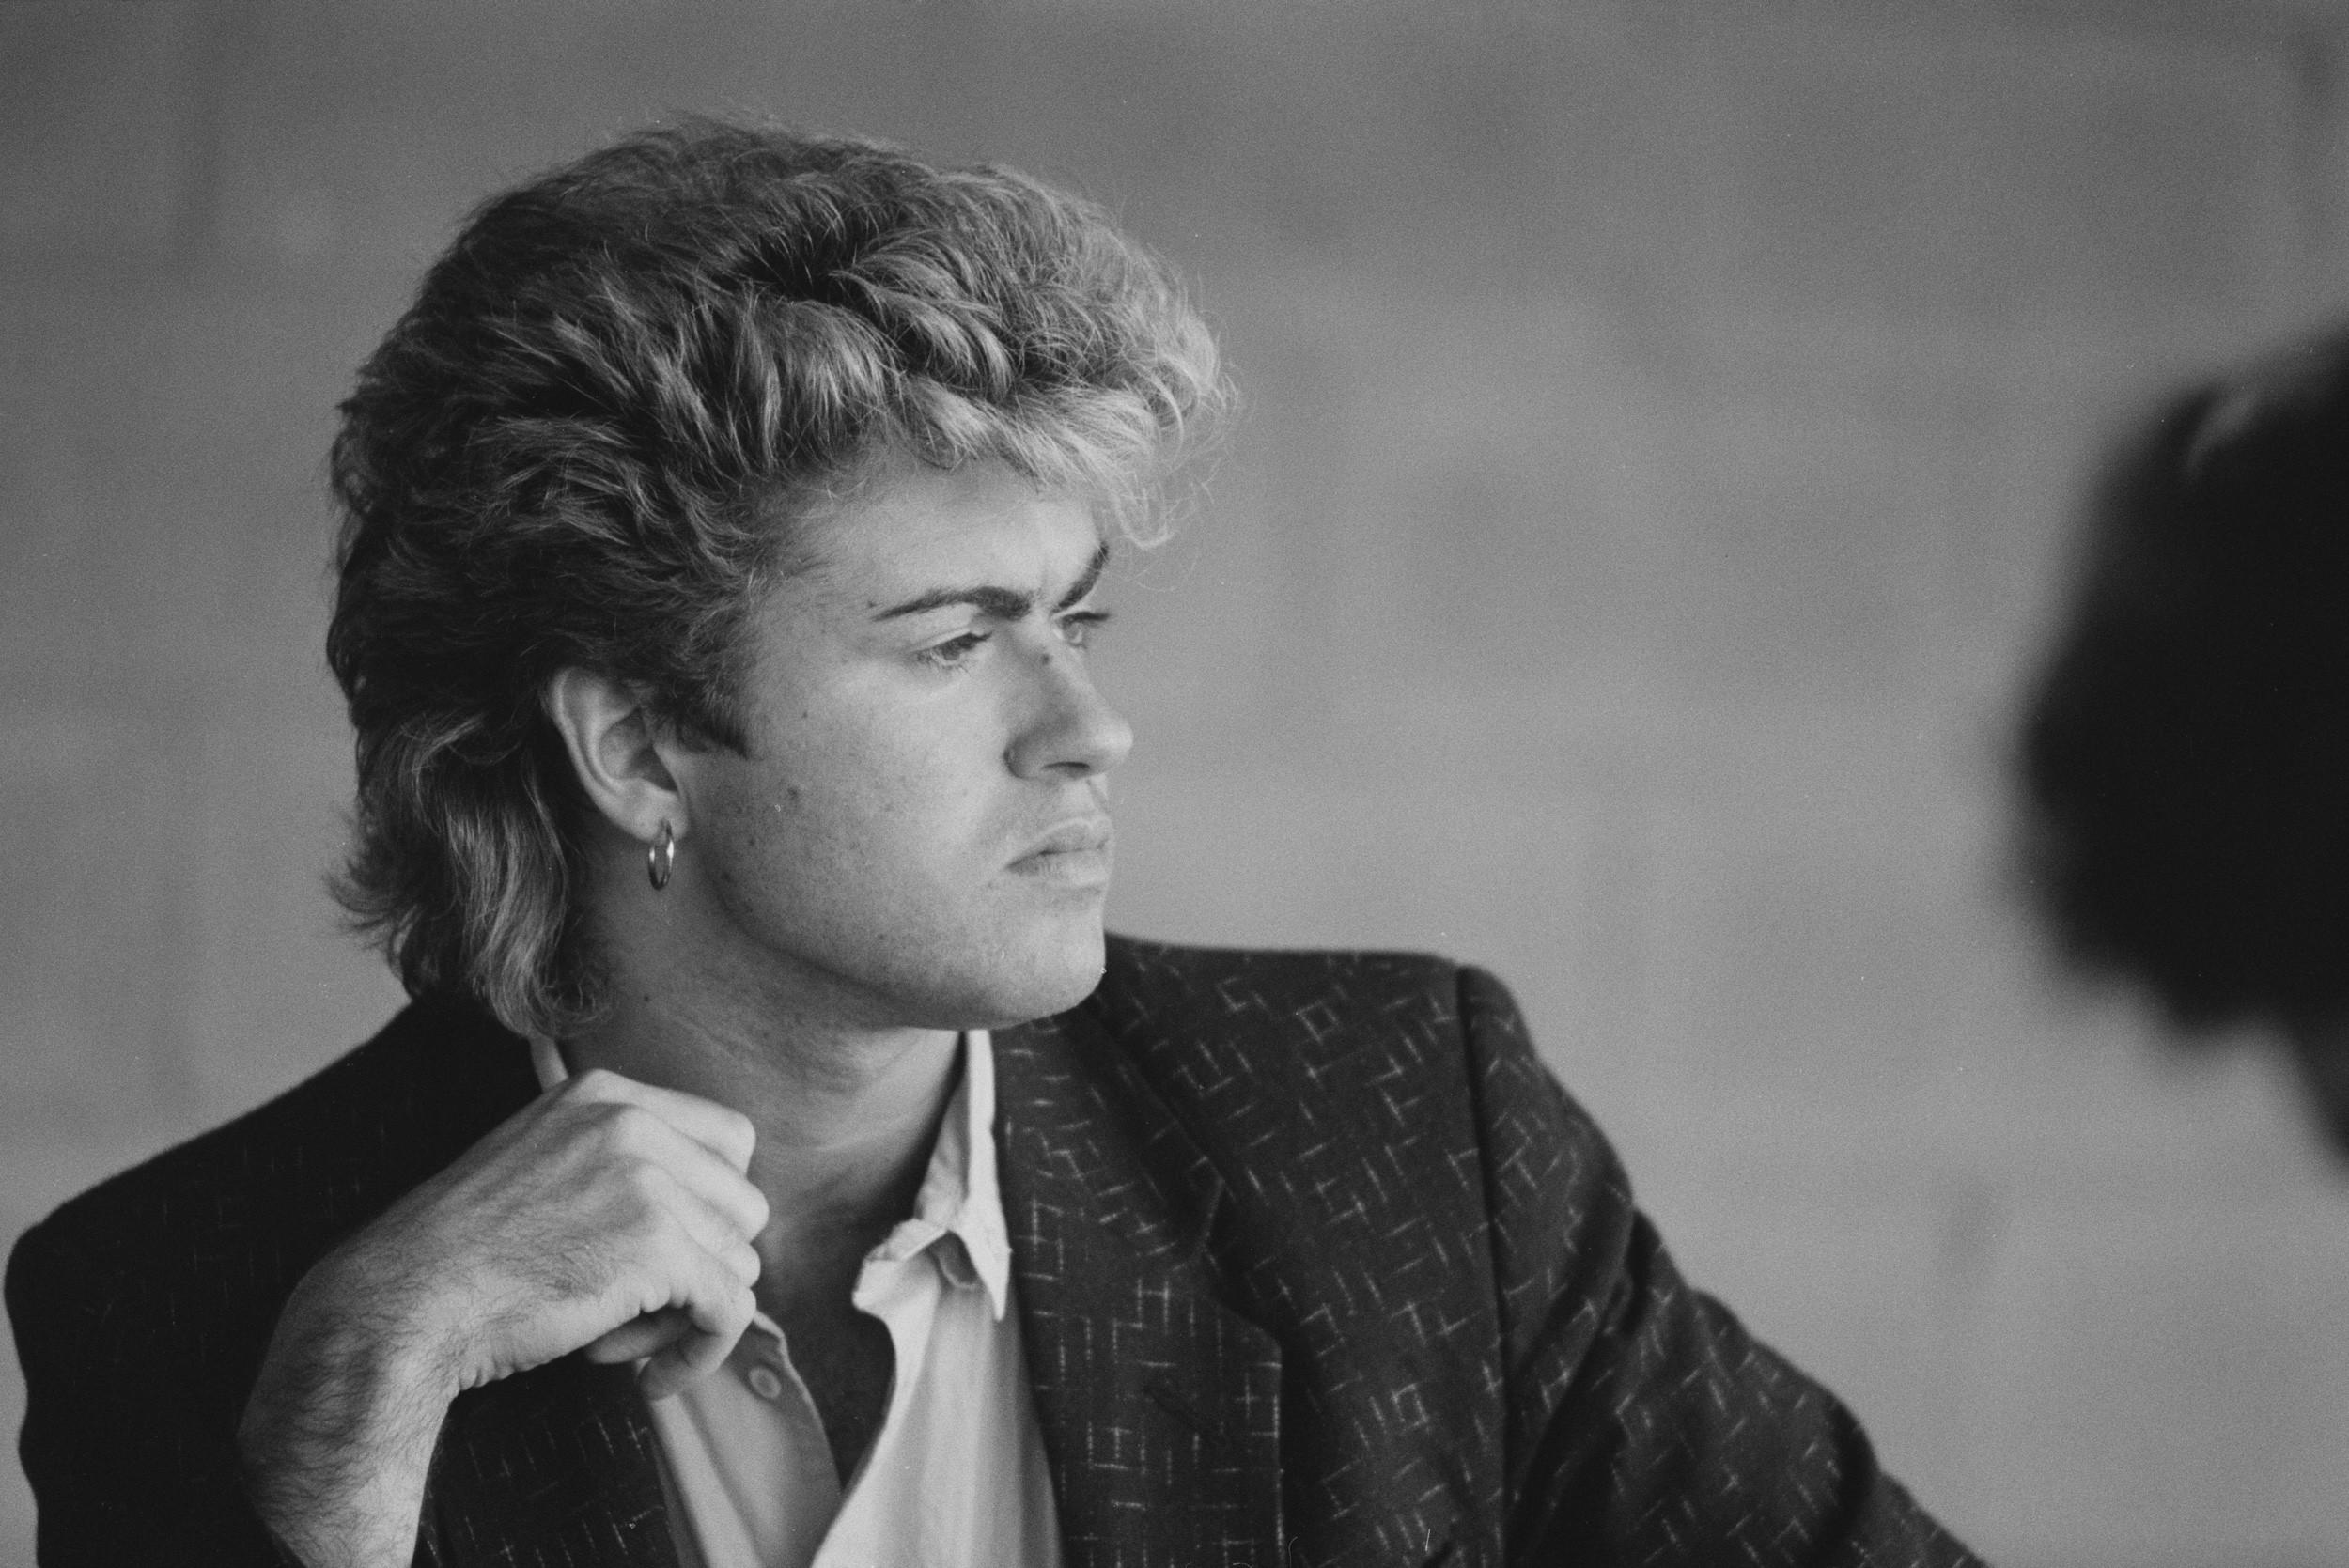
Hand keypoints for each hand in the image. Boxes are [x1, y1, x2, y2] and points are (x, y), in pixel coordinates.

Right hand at [237, 1069, 768, 1567]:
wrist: (401, 1304)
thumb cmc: (462, 1254)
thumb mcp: (542, 1161)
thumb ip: (618, 1162)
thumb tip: (709, 1207)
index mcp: (607, 1095)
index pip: (730, 1142)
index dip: (712, 1209)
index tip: (671, 1256)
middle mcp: (633, 1122)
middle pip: (743, 1203)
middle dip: (703, 1265)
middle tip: (634, 1305)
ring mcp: (647, 1179)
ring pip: (740, 1259)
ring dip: (687, 1312)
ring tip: (614, 1336)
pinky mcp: (656, 1247)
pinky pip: (730, 1309)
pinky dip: (702, 1353)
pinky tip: (651, 1380)